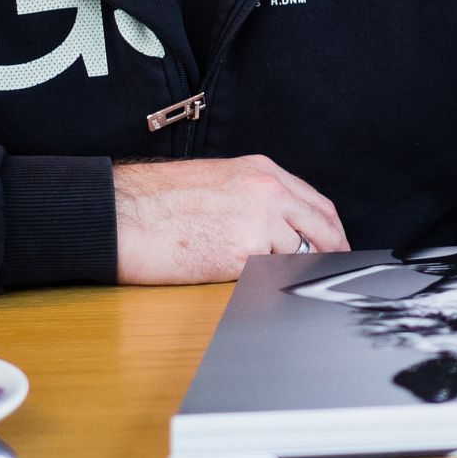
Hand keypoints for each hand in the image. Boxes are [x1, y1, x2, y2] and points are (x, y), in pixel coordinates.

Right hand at [112, 155, 348, 283]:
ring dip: (289, 269)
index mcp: (263, 172)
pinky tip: (252, 285)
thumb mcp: (219, 181)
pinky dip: (267, 283)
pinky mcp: (243, 256)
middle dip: (332, 252)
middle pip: (322, 229)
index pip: (316, 204)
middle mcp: (269, 193)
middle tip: (331, 270)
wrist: (122, 214)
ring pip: (296, 255)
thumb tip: (279, 227)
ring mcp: (260, 224)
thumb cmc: (156, 200)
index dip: (330, 229)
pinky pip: (270, 275)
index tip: (334, 245)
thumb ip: (255, 198)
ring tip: (269, 278)